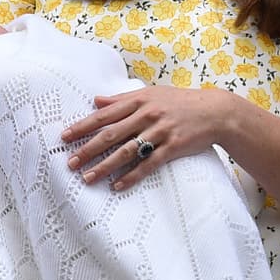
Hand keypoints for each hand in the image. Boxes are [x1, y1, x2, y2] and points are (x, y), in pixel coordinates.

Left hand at [60, 85, 233, 190]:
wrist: (215, 111)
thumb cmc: (180, 101)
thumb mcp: (151, 93)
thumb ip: (122, 98)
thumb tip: (96, 100)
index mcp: (139, 100)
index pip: (105, 115)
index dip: (83, 126)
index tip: (65, 137)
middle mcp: (147, 114)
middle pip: (111, 134)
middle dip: (88, 149)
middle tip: (70, 163)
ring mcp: (160, 131)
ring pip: (126, 151)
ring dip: (105, 166)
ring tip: (88, 178)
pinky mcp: (172, 147)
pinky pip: (148, 164)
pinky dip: (131, 176)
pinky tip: (117, 186)